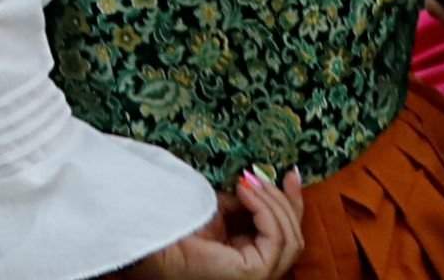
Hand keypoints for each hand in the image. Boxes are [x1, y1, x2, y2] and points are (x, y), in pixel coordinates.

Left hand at [124, 173, 303, 279]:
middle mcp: (259, 266)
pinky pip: (275, 239)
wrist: (150, 240)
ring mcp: (259, 273)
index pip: (283, 230)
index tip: (291, 174)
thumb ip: (238, 204)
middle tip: (265, 174)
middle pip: (293, 234)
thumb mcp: (214, 209)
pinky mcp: (253, 272)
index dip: (290, 201)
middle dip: (285, 200)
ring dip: (273, 203)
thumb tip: (254, 185)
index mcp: (248, 253)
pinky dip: (264, 211)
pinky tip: (245, 193)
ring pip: (290, 238)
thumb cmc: (174, 226)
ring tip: (248, 183)